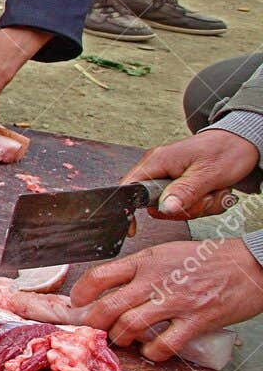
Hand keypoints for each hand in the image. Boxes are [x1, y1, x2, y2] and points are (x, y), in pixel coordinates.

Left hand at [71, 239, 262, 360]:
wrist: (251, 265)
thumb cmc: (210, 259)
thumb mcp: (167, 253)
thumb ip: (140, 269)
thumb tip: (114, 287)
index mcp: (146, 260)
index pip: (100, 275)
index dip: (81, 293)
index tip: (78, 302)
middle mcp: (156, 280)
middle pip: (109, 306)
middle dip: (95, 322)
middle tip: (95, 328)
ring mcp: (176, 301)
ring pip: (130, 325)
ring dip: (120, 338)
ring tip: (121, 340)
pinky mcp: (196, 321)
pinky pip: (165, 344)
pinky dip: (153, 353)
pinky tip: (151, 351)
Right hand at [124, 129, 255, 218]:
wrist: (241, 141)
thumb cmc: (226, 150)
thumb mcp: (208, 174)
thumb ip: (184, 191)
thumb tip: (164, 209)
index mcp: (157, 161)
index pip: (130, 188)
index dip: (130, 210)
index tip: (134, 229)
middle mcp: (157, 167)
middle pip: (154, 205)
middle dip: (183, 209)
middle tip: (204, 199)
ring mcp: (167, 175)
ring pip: (171, 207)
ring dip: (197, 207)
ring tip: (213, 192)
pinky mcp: (178, 182)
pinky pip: (182, 204)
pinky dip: (200, 204)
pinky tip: (212, 193)